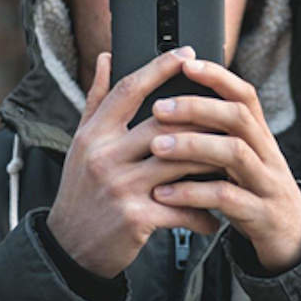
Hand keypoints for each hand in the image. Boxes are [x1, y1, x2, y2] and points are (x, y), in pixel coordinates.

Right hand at [46, 48, 221, 277]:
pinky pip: (180, 208)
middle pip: (163, 123)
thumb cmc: (81, 190)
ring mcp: (120, 186)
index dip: (160, 68)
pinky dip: (202, 212)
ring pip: (179, 163)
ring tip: (231, 163)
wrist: (69, 247)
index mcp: (94, 134)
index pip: (129, 90)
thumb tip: (107, 57)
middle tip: (229, 113)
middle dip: (200, 118)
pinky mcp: (134, 217)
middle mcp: (105, 156)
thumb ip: (98, 100)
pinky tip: (214, 215)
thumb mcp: (82, 143)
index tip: (188, 54)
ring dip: (210, 163)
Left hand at [148, 60, 300, 273]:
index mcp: (258, 136)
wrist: (289, 238)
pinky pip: (226, 199)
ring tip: (157, 146)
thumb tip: (170, 100)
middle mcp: (266, 153)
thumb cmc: (251, 191)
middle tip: (159, 107)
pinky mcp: (260, 214)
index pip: (244, 94)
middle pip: (238, 117)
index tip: (185, 63)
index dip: (217, 76)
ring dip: (193, 146)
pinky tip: (163, 193)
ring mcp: (266, 183)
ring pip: (235, 153)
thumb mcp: (237, 159)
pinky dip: (192, 193)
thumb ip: (213, 133)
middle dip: (198, 107)